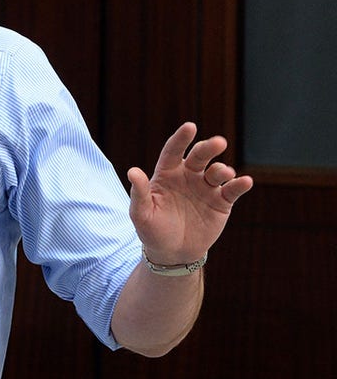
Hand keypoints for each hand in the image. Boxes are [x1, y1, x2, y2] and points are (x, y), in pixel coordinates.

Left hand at [126, 122, 253, 264]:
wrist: (172, 252)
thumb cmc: (152, 230)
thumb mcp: (141, 213)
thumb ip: (140, 193)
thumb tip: (133, 171)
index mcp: (167, 173)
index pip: (173, 151)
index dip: (181, 138)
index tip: (190, 126)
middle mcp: (188, 176)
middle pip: (200, 156)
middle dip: (208, 147)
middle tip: (218, 142)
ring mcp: (206, 188)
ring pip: (217, 171)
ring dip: (221, 170)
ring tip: (222, 173)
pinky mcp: (222, 202)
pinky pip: (232, 190)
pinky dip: (240, 185)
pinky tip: (244, 181)